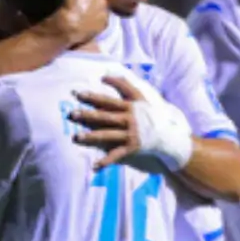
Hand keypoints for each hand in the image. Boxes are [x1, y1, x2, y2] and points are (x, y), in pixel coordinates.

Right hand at [40, 0, 108, 46]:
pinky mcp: (103, 27)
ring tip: (85, 11)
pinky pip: (101, 21)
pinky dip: (96, 20)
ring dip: (95, 8)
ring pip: (100, 8)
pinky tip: (87, 21)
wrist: (68, 28)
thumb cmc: (68, 4)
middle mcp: (103, 1)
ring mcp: (104, 15)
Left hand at [72, 76, 195, 171]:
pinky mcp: (132, 148)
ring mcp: (130, 135)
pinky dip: (106, 161)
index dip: (93, 97)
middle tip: (71, 114)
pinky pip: (117, 155)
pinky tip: (95, 166)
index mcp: (130, 107)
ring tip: (76, 137)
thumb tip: (105, 74)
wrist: (167, 135)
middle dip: (87, 115)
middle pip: (105, 117)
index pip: (108, 100)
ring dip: (91, 137)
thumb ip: (124, 85)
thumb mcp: (140, 97)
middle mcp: (129, 120)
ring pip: (108, 135)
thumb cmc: (150, 114)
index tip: (77, 94)